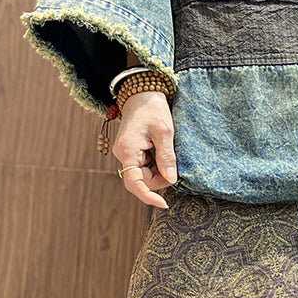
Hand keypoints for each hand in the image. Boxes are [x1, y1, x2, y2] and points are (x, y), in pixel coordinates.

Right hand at [112, 90, 177, 209]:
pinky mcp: (131, 151)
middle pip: (143, 179)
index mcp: (128, 151)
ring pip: (145, 173)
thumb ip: (167, 156)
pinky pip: (145, 165)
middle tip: (174, 162)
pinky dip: (157, 162)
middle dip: (161, 177)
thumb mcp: (164, 131)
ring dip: (160, 168)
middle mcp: (123, 154)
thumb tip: (171, 179)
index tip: (163, 204)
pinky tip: (162, 148)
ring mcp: (126, 153)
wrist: (141, 92)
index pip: (134, 183)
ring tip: (167, 148)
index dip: (148, 196)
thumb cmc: (152, 108)